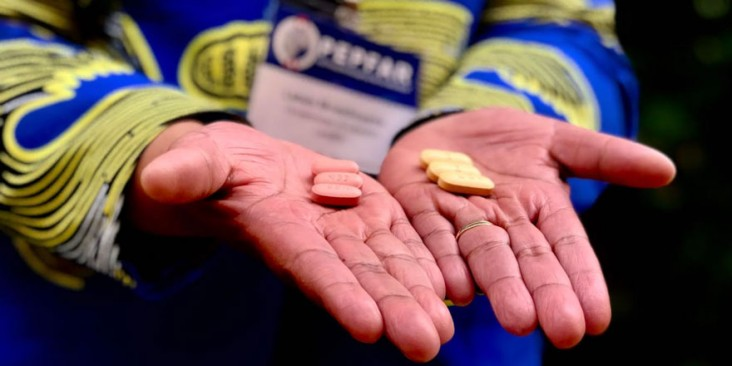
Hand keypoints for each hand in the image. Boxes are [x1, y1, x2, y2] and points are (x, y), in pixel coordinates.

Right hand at [126, 120, 453, 361]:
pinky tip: (450, 284)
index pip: (310, 266)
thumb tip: (157, 180)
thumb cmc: (215, 168)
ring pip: (387, 261)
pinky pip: (399, 234)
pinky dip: (423, 258)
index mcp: (277, 231)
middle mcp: (318, 240)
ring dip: (418, 293)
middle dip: (393, 309)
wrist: (248, 168)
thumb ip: (187, 171)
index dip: (337, 293)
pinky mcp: (368, 210)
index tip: (367, 325)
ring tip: (446, 327)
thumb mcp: (197, 161)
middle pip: (360, 276)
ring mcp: (347, 227)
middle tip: (427, 343)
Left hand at [379, 107, 675, 348]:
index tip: (598, 319)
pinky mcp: (420, 211)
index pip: (567, 248)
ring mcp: (461, 220)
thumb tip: (667, 170)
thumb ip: (605, 156)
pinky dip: (444, 261)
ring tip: (519, 320)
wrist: (446, 127)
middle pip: (527, 261)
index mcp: (540, 210)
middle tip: (564, 332)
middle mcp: (503, 225)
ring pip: (483, 255)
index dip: (582, 280)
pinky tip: (457, 288)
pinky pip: (432, 237)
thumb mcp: (555, 140)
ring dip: (500, 287)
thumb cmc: (505, 141)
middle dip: (545, 295)